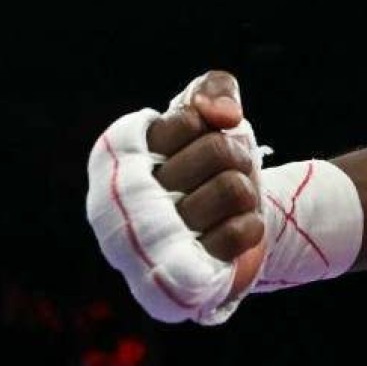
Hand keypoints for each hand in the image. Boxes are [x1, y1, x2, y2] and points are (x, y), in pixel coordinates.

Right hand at [85, 71, 267, 323]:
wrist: (226, 224)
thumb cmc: (210, 163)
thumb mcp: (210, 112)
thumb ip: (214, 88)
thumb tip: (222, 114)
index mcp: (117, 158)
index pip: (189, 119)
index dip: (211, 125)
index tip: (199, 140)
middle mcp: (119, 203)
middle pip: (216, 150)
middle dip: (234, 156)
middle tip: (221, 174)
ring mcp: (146, 245)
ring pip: (232, 188)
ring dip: (243, 192)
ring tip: (223, 206)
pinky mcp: (178, 277)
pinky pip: (241, 231)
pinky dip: (249, 226)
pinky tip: (228, 235)